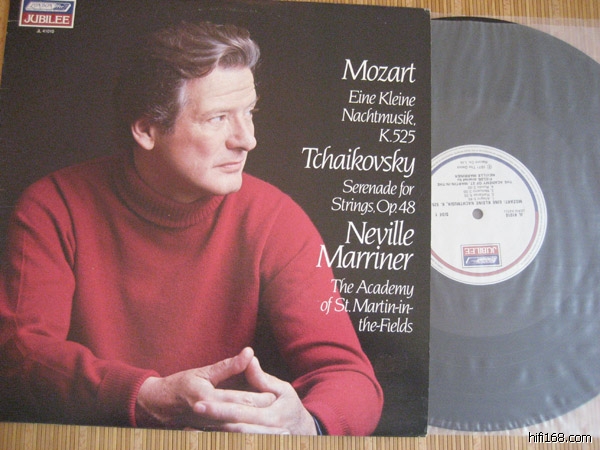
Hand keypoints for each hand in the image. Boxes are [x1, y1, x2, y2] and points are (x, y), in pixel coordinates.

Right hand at [135, 347, 276, 428]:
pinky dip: (241, 440)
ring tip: (276, 437)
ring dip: (255, 435)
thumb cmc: (180, 385)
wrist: (156, 406)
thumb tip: (249, 353)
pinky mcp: (204, 436)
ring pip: (235, 433)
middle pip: (240, 418)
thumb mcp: (203, 372)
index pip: (240, 399)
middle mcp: (206, 415)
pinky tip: (254, 441)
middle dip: (262, 420)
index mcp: (207, 397)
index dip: (259, 399)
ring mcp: (205, 428)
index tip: (276, 398)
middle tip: (282, 421)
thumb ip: (228, 366)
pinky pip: (226, 439)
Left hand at [195, 354, 317, 434]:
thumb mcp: (282, 389)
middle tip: (188, 417)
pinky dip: (221, 443)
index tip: (197, 402)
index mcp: (273, 415)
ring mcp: (264, 443)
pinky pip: (239, 446)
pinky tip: (205, 439)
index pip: (241, 411)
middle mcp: (269, 433)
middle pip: (234, 430)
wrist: (303, 434)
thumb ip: (262, 378)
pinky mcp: (259, 447)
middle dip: (210, 424)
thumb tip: (248, 357)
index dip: (218, 408)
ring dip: (212, 438)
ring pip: (235, 442)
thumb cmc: (289, 408)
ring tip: (189, 431)